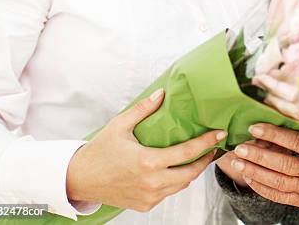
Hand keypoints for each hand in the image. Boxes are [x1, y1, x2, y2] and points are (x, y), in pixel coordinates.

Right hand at [66, 88, 224, 211]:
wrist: (79, 179)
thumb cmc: (100, 150)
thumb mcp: (121, 124)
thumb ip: (144, 109)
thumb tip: (162, 93)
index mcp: (147, 161)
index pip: (186, 153)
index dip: (206, 143)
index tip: (219, 134)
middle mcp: (151, 182)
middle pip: (190, 174)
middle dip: (205, 160)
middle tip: (213, 147)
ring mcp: (149, 196)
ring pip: (181, 186)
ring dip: (192, 172)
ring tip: (199, 156)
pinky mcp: (144, 205)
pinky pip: (168, 193)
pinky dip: (176, 182)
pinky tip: (177, 169)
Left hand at [226, 124, 298, 212]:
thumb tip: (282, 108)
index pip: (295, 142)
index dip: (274, 135)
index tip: (255, 128)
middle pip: (283, 164)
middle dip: (259, 156)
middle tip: (240, 148)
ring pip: (278, 182)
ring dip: (255, 172)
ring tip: (237, 163)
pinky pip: (279, 196)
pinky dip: (262, 187)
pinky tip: (249, 177)